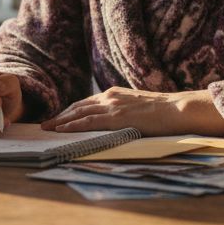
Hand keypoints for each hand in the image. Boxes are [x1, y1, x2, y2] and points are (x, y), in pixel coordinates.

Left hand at [41, 87, 223, 136]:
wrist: (178, 109)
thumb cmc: (163, 112)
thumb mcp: (138, 108)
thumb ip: (124, 112)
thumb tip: (117, 124)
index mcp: (115, 94)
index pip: (86, 103)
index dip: (70, 111)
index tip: (59, 118)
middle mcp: (110, 96)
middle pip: (78, 106)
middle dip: (60, 115)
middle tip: (46, 124)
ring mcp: (112, 106)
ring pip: (78, 113)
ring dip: (61, 121)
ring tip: (47, 129)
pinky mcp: (116, 117)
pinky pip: (88, 121)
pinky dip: (72, 126)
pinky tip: (61, 130)